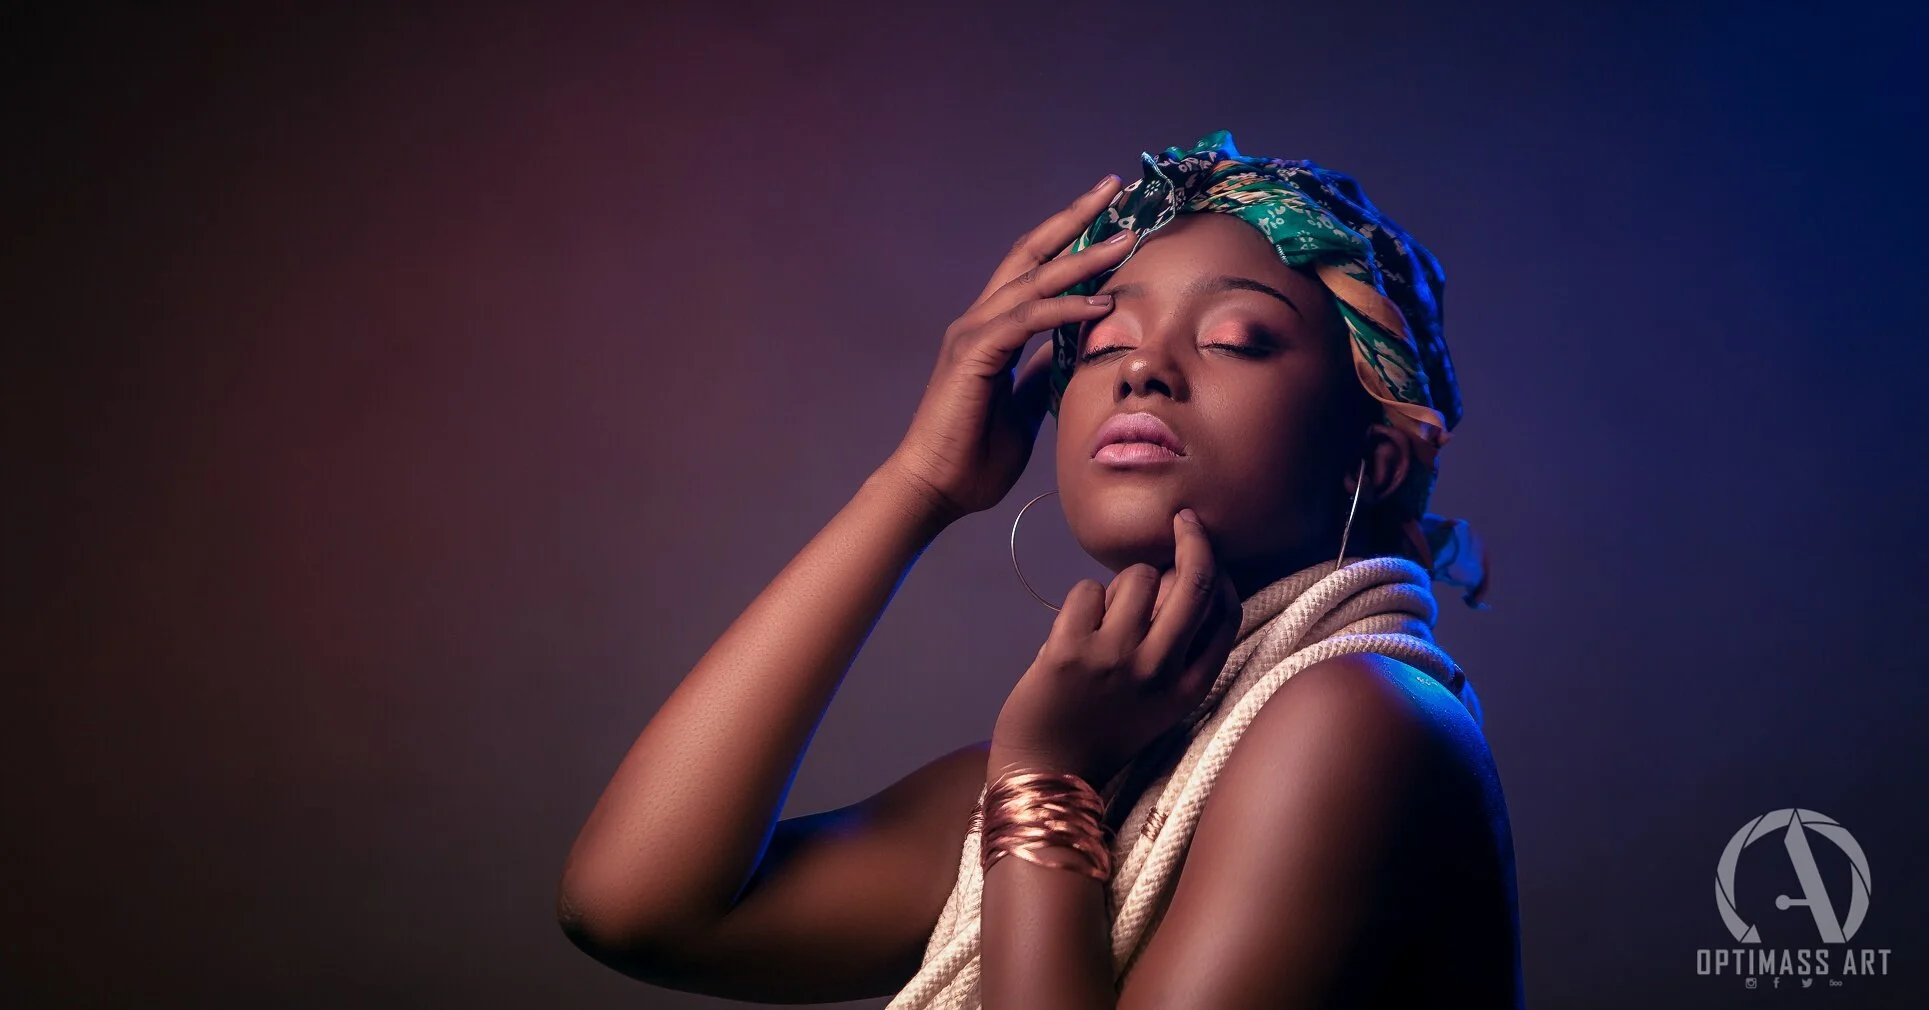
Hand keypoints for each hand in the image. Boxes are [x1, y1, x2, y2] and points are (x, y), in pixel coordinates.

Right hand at [879, 175, 1133, 525]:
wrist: (935, 489)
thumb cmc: (973, 456)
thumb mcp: (1021, 409)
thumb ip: (1035, 376)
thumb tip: (1058, 357)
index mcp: (991, 329)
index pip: (1035, 269)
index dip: (1072, 239)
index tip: (1111, 215)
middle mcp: (980, 320)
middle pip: (1032, 251)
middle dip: (1075, 217)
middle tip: (1115, 187)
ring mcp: (973, 333)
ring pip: (1034, 278)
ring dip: (1083, 256)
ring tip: (1126, 238)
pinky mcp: (974, 354)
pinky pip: (1027, 319)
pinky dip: (1065, 307)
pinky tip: (1100, 303)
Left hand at [989, 510, 1241, 788]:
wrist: (1047, 774)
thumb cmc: (1104, 732)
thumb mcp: (1161, 705)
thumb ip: (1181, 653)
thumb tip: (1188, 580)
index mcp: (1188, 689)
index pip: (1225, 614)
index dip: (1221, 573)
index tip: (1207, 550)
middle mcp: (1158, 671)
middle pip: (1193, 582)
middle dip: (1192, 540)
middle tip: (1183, 520)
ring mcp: (1114, 659)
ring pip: (1136, 578)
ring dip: (1120, 587)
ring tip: (1103, 622)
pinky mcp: (1070, 650)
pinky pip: (1087, 590)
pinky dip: (1081, 604)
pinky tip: (1073, 635)